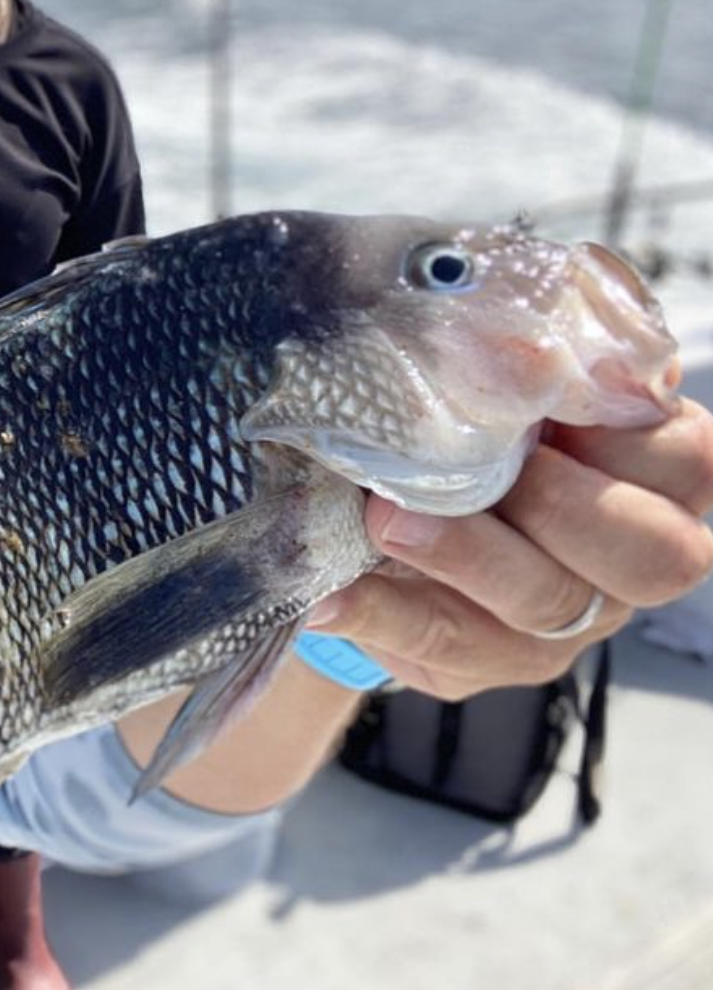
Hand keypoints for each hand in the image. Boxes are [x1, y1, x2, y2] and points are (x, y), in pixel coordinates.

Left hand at [311, 396, 712, 698]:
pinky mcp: (486, 659)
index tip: (554, 403)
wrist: (372, 508)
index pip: (690, 461)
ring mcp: (565, 618)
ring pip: (547, 603)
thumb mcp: (485, 380)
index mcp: (651, 473)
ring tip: (388, 518)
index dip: (631, 437)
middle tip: (482, 469)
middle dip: (565, 509)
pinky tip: (329, 593)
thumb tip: (522, 348)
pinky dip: (381, 612)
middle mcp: (628, 554)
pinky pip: (444, 642)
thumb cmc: (456, 422)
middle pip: (653, 556)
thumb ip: (514, 361)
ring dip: (466, 555)